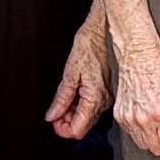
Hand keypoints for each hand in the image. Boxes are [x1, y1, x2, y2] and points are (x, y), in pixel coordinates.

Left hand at [49, 16, 110, 140]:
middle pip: (83, 126)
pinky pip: (92, 106)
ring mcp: (108, 97)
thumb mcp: (70, 73)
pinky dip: (80, 105)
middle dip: (66, 122)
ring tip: (62, 101)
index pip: (79, 130)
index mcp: (95, 98)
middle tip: (55, 111)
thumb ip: (61, 98)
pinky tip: (73, 95)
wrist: (103, 30)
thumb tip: (52, 115)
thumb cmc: (89, 45)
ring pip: (88, 117)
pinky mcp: (107, 91)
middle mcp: (104, 101)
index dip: (63, 130)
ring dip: (73, 114)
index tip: (53, 121)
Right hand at [111, 35, 159, 159]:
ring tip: (159, 126)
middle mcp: (144, 119)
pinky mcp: (120, 116)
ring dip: (153, 141)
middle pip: (157, 150)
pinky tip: (147, 120)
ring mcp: (130, 118)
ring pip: (143, 145)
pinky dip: (141, 133)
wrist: (138, 56)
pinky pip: (132, 135)